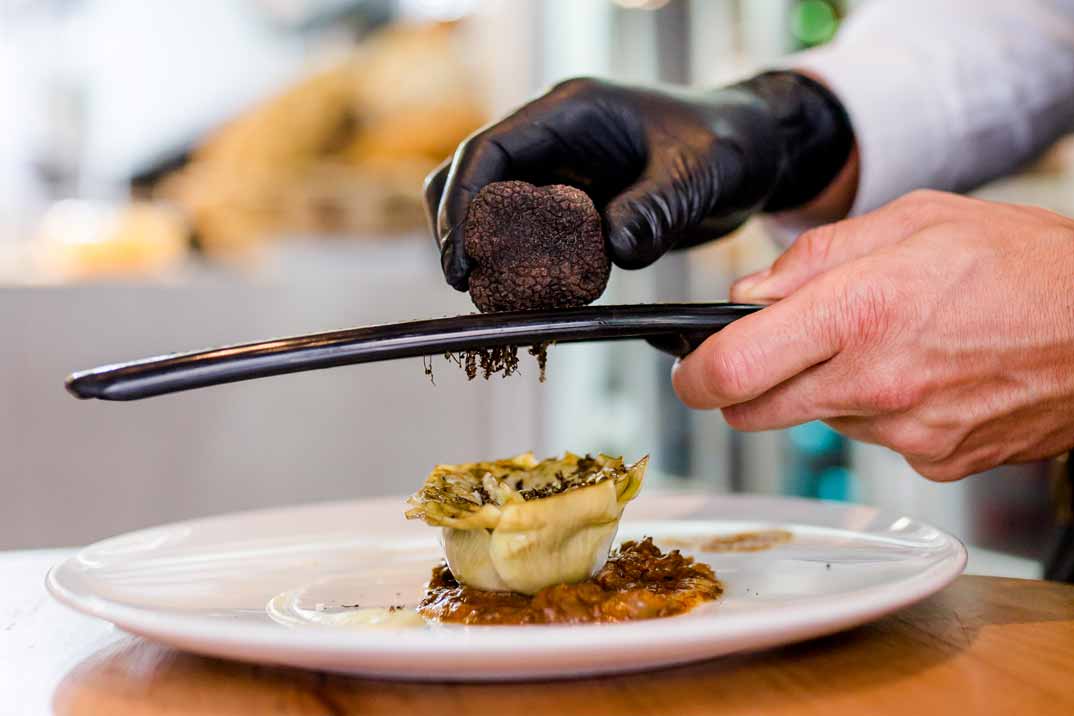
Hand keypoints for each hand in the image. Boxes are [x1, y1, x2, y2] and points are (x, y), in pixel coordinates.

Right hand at [425, 71, 852, 289]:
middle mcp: (556, 137)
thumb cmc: (731, 143)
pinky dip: (518, 263)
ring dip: (484, 248)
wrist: (755, 153)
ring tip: (493, 296)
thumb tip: (613, 248)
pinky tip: (529, 294)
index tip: (464, 257)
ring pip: (491, 204)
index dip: (465, 203)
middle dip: (461, 229)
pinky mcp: (573, 205)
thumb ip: (657, 206)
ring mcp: (561, 170)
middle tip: (470, 285)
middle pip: (473, 175)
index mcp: (573, 112)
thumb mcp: (701, 172)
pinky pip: (526, 232)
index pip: (491, 149)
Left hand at [672, 190, 1073, 479]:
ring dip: (824, 389)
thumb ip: (817, 257)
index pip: (733, 366)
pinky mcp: (936, 462)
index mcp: (859, 312)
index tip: (689, 369)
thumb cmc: (1028, 265)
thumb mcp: (916, 220)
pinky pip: (876, 438)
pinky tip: (923, 374)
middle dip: (743, 387)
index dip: (694, 374)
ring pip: (819, 419)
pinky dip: (879, 410)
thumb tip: (751, 292)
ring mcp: (907, 432)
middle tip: (766, 354)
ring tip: (885, 343)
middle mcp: (875, 383)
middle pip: (755, 412)